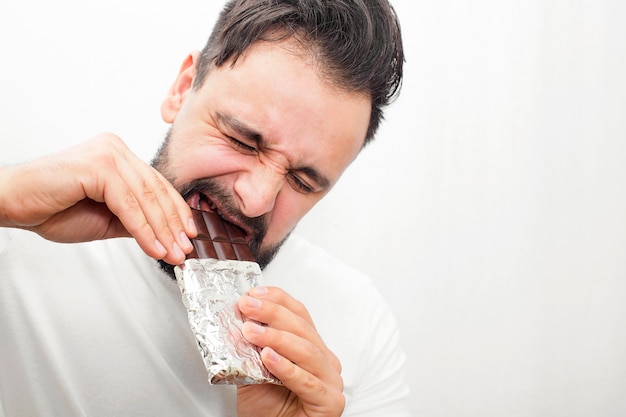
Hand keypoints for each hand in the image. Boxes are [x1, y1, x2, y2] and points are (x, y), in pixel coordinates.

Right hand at [0, 133, 195, 263]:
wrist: (12, 205)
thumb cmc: (52, 209)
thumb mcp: (107, 218)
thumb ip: (135, 220)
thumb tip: (167, 235)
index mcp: (119, 156)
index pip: (158, 185)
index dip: (176, 212)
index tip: (189, 236)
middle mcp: (116, 149)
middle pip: (156, 191)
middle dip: (174, 225)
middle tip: (184, 250)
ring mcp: (108, 154)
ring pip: (146, 198)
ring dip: (162, 231)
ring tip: (172, 254)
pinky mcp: (98, 166)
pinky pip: (129, 204)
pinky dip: (144, 230)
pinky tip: (153, 248)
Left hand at [237, 286, 344, 416]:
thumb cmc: (268, 411)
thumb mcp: (252, 373)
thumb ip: (248, 350)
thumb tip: (234, 323)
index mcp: (311, 348)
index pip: (299, 314)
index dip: (278, 300)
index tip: (254, 293)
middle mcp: (325, 361)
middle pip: (303, 328)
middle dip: (272, 314)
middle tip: (247, 306)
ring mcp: (331, 381)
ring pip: (307, 351)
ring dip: (276, 337)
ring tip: (252, 332)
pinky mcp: (330, 402)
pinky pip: (308, 381)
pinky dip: (287, 367)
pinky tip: (268, 358)